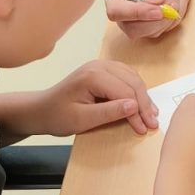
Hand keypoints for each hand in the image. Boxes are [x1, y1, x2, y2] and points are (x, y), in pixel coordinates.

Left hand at [43, 60, 158, 134]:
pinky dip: (135, 90)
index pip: (125, 92)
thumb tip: (135, 106)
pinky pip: (126, 76)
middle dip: (144, 104)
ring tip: (151, 114)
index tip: (145, 129)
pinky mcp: (102, 70)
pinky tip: (140, 103)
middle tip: (153, 124)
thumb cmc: (58, 117)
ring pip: (132, 77)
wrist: (41, 110)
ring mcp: (101, 65)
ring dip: (143, 96)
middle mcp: (99, 65)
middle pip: (132, 82)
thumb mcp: (82, 120)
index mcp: (93, 76)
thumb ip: (109, 112)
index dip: (138, 111)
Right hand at [105, 0, 191, 40]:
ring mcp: (138, 20)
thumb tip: (153, 0)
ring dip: (168, 15)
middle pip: (133, 29)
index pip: (116, 11)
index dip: (135, 13)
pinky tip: (174, 1)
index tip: (157, 10)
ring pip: (151, 32)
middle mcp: (125, 10)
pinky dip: (174, 17)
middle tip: (171, 0)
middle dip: (156, 19)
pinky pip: (164, 30)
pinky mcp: (153, 26)